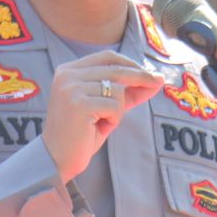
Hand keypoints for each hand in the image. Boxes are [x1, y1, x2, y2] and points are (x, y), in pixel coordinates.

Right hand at [42, 50, 163, 180]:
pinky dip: (114, 119)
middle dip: (141, 76)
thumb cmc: (82, 133)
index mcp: (69, 70)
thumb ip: (127, 91)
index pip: (107, 57)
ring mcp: (71, 88)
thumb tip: (157, 78)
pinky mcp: (78, 104)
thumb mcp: (106, 106)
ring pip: (117, 89)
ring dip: (119, 109)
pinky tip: (99, 128)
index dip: (131, 63)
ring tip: (103, 122)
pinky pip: (114, 106)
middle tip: (158, 82)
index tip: (150, 73)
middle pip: (116, 69)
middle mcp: (67, 75)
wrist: (57, 159)